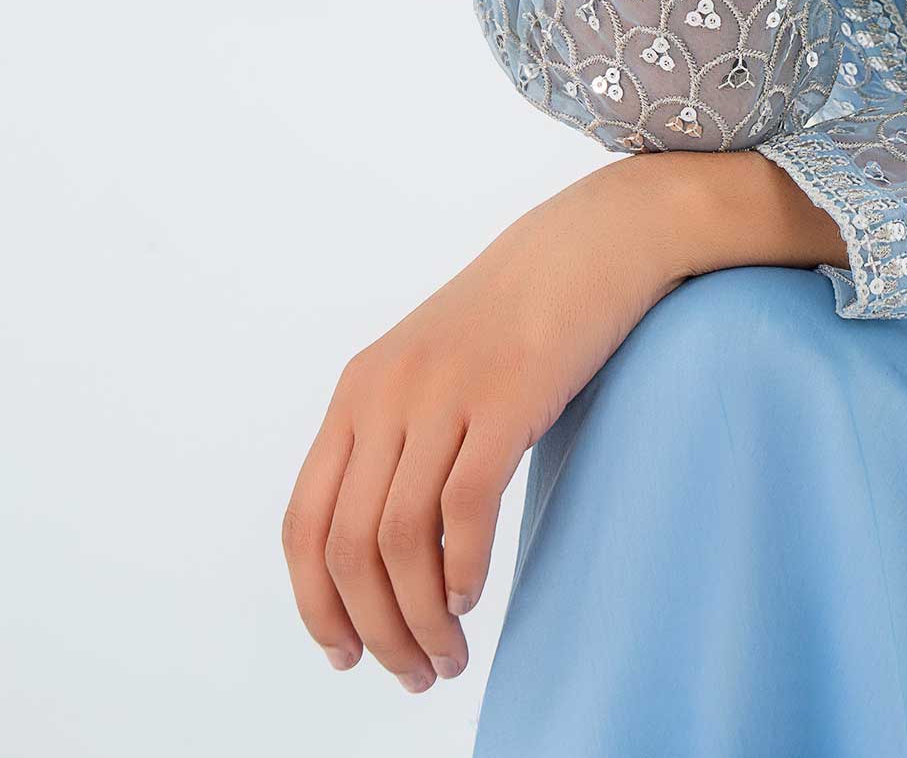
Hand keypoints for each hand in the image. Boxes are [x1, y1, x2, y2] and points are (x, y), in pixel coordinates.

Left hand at [281, 154, 696, 693]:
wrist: (592, 240)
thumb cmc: (518, 314)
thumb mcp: (432, 368)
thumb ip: (398, 440)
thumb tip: (384, 556)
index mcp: (359, 391)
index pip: (305, 521)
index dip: (315, 603)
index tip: (346, 656)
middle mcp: (387, 392)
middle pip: (350, 547)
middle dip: (375, 630)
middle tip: (414, 674)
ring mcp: (446, 391)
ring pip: (401, 542)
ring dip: (420, 620)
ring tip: (449, 655)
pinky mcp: (507, 395)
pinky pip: (464, 510)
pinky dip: (464, 571)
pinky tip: (476, 595)